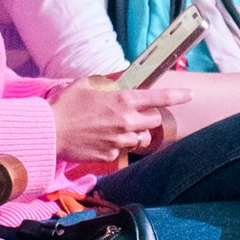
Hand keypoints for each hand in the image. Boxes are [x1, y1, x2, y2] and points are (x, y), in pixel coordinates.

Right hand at [49, 74, 167, 168]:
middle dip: (149, 117)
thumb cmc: (65, 105)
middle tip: (136, 114)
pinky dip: (116, 145)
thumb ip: (102, 85)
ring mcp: (119, 140)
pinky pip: (121, 150)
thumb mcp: (84, 84)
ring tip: (117, 128)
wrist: (50, 132)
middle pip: (153, 121)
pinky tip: (100, 139)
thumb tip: (108, 87)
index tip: (190, 94)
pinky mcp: (110, 155)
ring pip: (140, 139)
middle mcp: (125, 122)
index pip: (158, 99)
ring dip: (134, 133)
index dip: (177, 96)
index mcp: (122, 100)